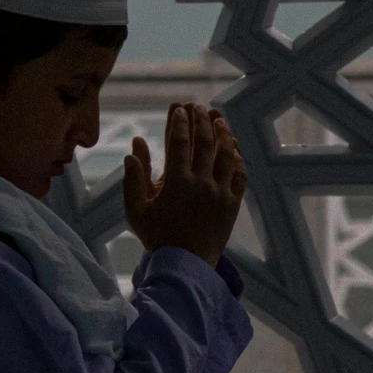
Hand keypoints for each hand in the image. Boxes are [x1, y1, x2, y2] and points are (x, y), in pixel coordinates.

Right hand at [122, 103, 246, 268]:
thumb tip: (133, 148)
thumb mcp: (136, 211)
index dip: (179, 122)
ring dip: (222, 133)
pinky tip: (234, 147)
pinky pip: (240, 175)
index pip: (179, 143)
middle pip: (205, 142)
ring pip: (226, 155)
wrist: (185, 266)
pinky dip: (237, 158)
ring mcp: (220, 193)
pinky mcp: (233, 204)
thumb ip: (133, 178)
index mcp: (176, 183)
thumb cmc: (157, 238)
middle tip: (198, 107)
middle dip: (201, 120)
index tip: (179, 109)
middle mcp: (201, 183)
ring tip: (218, 118)